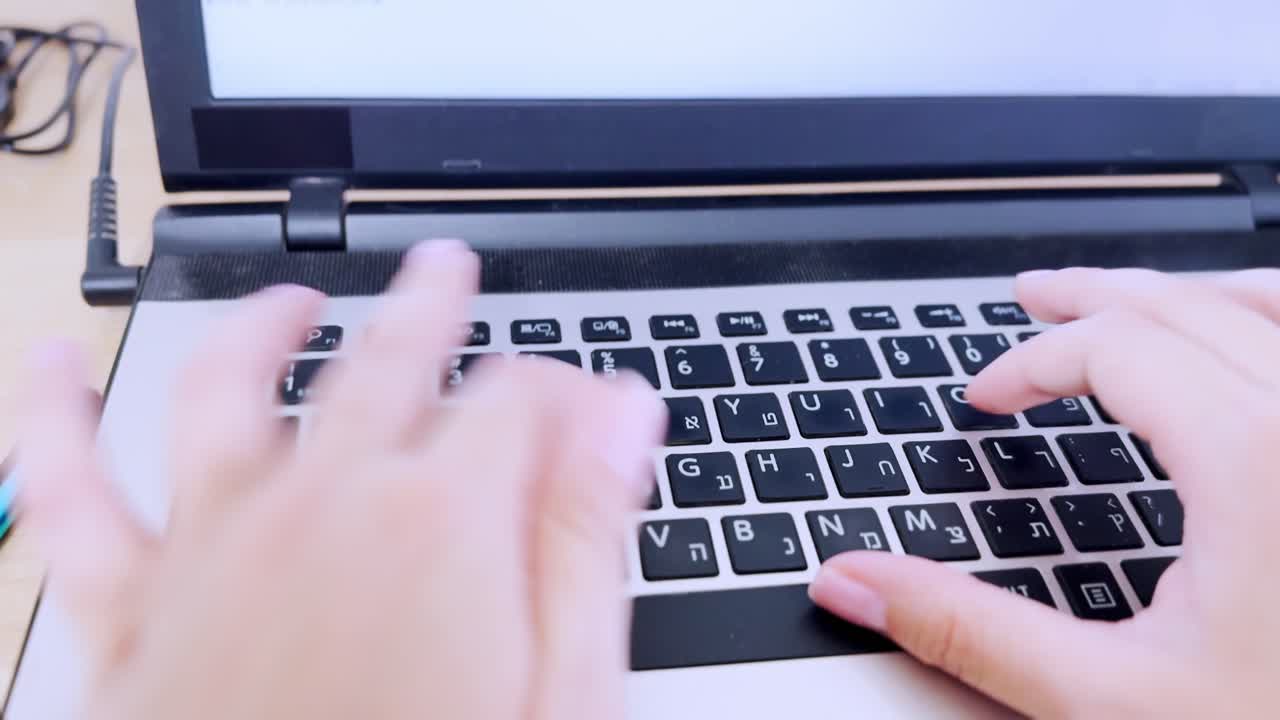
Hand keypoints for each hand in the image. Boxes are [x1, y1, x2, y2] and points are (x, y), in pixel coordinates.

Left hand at [19, 239, 665, 719]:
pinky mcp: (131, 611)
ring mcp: (216, 547)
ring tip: (292, 301)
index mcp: (442, 524)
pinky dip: (49, 422)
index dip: (561, 387)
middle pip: (387, 362)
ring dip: (266, 328)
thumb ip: (587, 539)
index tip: (588, 401)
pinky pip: (71, 496)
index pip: (518, 397)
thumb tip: (621, 419)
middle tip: (448, 271)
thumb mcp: (566, 695)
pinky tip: (46, 372)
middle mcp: (322, 507)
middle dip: (430, 307)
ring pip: (234, 389)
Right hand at [809, 268, 1278, 717]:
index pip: (1117, 348)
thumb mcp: (1108, 702)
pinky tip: (1244, 343)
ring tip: (1131, 297)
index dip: (1032, 361)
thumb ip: (967, 628)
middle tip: (1031, 297)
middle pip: (1186, 303)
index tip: (987, 399)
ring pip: (1270, 302)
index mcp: (1255, 462)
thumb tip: (852, 582)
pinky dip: (1263, 319)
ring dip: (1189, 290)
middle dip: (1094, 296)